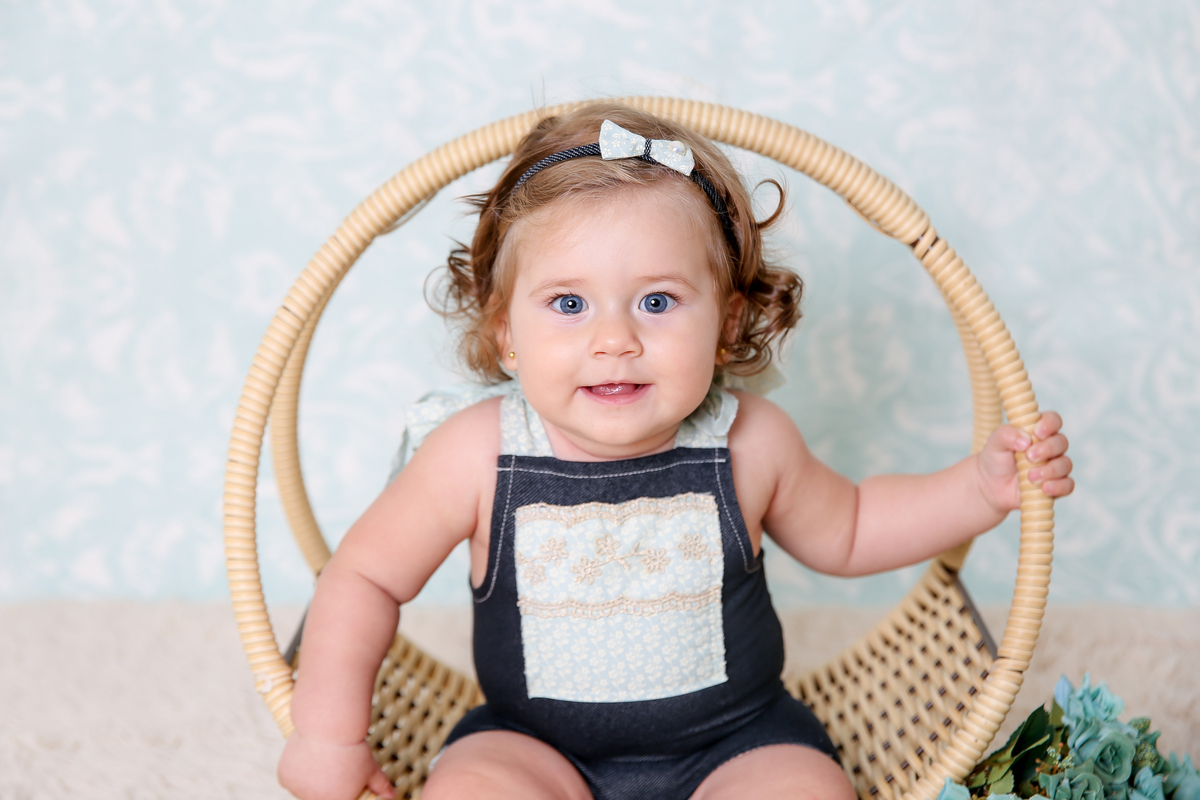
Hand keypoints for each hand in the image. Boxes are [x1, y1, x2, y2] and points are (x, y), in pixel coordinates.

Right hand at [278, 731, 394, 799]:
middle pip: (320, 795)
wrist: (328, 726)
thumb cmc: (353, 748)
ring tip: (322, 757)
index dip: (342, 789)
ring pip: (304, 788)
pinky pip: (291, 779)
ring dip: (311, 777)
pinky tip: (308, 756)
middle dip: (326, 784)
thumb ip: (380, 785)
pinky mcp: (284, 778)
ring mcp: (297, 791)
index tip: (343, 774)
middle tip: (333, 763)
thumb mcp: (370, 768)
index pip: (339, 799)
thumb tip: (392, 796)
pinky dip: (297, 770)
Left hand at [977, 411, 1073, 512]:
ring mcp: (1054, 466)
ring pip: (1065, 464)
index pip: (1053, 420)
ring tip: (1030, 477)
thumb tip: (1026, 440)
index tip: (1037, 433)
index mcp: (1037, 431)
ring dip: (1049, 470)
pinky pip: (1067, 485)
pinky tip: (1044, 488)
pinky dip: (1058, 487)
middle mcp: (1050, 447)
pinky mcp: (1056, 485)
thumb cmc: (996, 459)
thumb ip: (1007, 435)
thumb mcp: (995, 443)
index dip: (1050, 424)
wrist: (991, 485)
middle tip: (1029, 457)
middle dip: (1047, 449)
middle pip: (1061, 442)